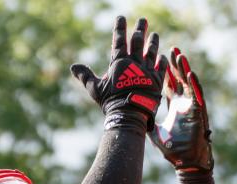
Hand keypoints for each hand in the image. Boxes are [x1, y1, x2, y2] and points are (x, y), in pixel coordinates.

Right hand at [71, 16, 168, 131]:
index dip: (120, 27)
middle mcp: (135, 62)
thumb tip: (73, 67)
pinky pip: (161, 67)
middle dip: (140, 29)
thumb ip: (85, 76)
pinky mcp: (157, 80)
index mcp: (119, 62)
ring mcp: (147, 70)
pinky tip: (163, 56)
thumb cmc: (110, 102)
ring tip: (155, 34)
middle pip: (138, 41)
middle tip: (143, 20)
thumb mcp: (95, 89)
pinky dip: (162, 61)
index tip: (121, 17)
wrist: (129, 114)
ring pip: (151, 51)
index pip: (119, 40)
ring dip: (153, 42)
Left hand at [149, 48, 213, 171]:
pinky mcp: (198, 113)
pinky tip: (190, 74)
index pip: (169, 84)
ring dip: (185, 69)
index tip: (161, 57)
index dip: (166, 71)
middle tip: (171, 49)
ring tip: (180, 55)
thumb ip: (146, 120)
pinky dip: (194, 84)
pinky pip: (197, 95)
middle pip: (180, 79)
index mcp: (174, 105)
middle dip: (176, 64)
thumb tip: (131, 115)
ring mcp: (192, 106)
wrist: (185, 162)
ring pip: (189, 83)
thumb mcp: (154, 131)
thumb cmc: (172, 148)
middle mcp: (184, 103)